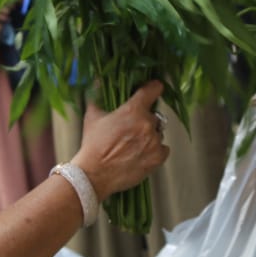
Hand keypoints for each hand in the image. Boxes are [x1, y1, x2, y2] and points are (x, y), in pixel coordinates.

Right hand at [72, 80, 170, 199]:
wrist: (94, 174)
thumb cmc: (93, 146)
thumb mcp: (92, 117)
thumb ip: (96, 96)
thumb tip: (97, 82)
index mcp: (133, 110)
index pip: (153, 90)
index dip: (153, 88)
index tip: (154, 88)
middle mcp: (147, 124)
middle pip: (154, 115)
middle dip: (144, 120)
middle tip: (131, 129)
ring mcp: (154, 141)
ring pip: (158, 133)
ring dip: (149, 136)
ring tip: (133, 145)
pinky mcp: (157, 158)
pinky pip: (163, 149)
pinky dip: (155, 151)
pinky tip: (141, 154)